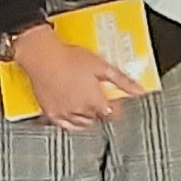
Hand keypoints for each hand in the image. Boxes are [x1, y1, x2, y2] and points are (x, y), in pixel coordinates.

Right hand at [7, 21, 134, 128]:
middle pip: (97, 119)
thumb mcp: (102, 66)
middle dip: (102, 111)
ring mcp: (64, 113)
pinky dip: (70, 123)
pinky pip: (63, 125)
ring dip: (88, 118)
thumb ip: (122, 81)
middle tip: (101, 100)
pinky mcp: (50, 113)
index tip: (116, 103)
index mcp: (95, 101)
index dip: (116, 109)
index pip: (112, 114)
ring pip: (81, 124)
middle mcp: (80, 111)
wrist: (41, 56)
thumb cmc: (70, 58)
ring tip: (88, 106)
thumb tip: (139, 90)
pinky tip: (73, 116)